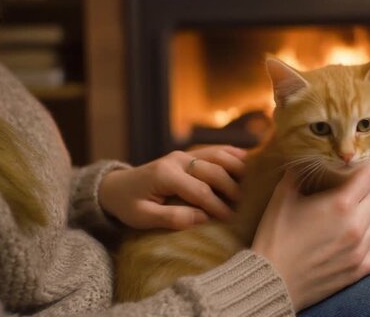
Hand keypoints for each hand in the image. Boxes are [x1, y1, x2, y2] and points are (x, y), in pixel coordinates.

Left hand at [99, 145, 246, 229]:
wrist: (117, 187)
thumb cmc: (129, 205)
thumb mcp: (143, 217)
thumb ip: (171, 218)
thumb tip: (202, 218)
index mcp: (165, 175)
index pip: (199, 190)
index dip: (217, 205)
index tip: (231, 219)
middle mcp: (177, 160)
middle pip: (213, 170)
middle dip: (231, 188)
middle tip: (243, 205)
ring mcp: (183, 154)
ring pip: (217, 154)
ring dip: (236, 166)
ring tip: (252, 181)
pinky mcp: (187, 154)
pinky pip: (213, 150)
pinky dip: (231, 153)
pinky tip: (247, 159)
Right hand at [252, 155, 369, 310]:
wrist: (270, 279)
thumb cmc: (274, 236)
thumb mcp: (282, 197)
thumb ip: (296, 174)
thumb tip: (302, 158)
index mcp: (339, 203)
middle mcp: (355, 225)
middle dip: (369, 188)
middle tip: (356, 188)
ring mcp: (359, 249)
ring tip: (355, 214)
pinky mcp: (358, 269)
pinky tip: (366, 239)